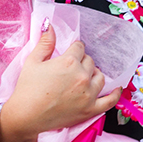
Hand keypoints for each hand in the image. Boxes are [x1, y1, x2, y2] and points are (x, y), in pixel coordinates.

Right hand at [0, 25, 122, 141]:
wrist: (25, 117)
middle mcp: (82, 76)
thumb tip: (49, 24)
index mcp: (69, 62)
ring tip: (85, 77)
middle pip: (90, 61)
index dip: (74, 50)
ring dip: (94, 74)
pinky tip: (116, 88)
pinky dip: (115, 94)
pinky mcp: (90, 110)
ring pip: (100, 77)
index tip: (70, 53)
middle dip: (82, 62)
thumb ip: (45, 42)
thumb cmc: (27, 89)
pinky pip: (110, 100)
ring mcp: (88, 94)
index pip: (79, 48)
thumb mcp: (33, 61)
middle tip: (72, 68)